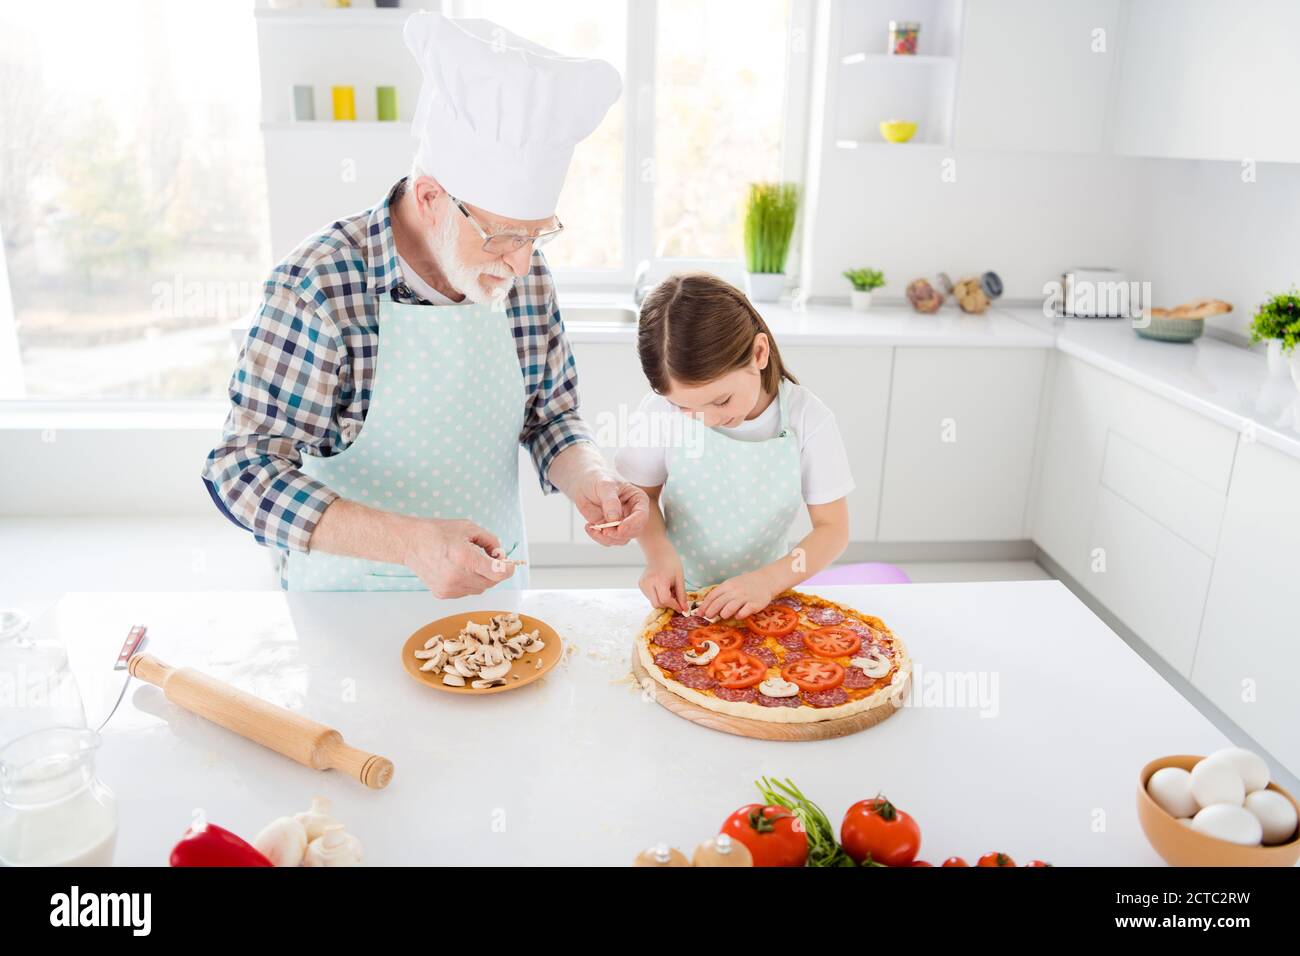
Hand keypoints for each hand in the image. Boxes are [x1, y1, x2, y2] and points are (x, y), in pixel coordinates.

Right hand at [401, 518, 515, 598]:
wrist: (410, 543)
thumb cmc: (438, 532)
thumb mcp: (469, 528)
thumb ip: (490, 541)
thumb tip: (501, 555)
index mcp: (466, 559)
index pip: (499, 574)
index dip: (508, 568)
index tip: (509, 564)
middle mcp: (458, 577)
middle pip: (491, 582)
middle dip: (494, 571)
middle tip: (489, 558)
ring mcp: (450, 588)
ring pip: (480, 589)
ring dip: (481, 577)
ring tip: (469, 562)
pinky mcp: (443, 594)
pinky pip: (466, 591)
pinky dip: (468, 582)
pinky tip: (458, 569)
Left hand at [574, 471, 648, 545]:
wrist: (584, 484)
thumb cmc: (597, 479)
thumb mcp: (604, 485)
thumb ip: (610, 501)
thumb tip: (614, 519)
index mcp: (638, 500)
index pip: (642, 515)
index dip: (632, 524)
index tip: (620, 528)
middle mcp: (633, 513)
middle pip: (634, 531)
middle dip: (619, 534)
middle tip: (604, 530)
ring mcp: (622, 523)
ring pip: (622, 539)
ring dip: (607, 538)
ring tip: (594, 527)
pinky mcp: (611, 530)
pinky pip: (609, 541)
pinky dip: (598, 538)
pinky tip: (589, 527)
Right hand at [639, 554, 687, 612]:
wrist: (659, 552)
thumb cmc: (671, 563)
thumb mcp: (680, 578)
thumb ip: (682, 595)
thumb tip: (684, 609)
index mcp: (659, 580)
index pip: (665, 600)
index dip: (674, 606)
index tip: (681, 608)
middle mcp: (648, 583)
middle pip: (657, 604)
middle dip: (668, 604)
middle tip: (675, 598)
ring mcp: (643, 584)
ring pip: (653, 602)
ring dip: (663, 601)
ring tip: (668, 590)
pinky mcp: (641, 585)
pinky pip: (650, 597)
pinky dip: (658, 596)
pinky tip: (662, 588)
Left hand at [697, 571, 775, 620]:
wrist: (765, 580)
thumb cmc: (745, 584)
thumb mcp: (731, 585)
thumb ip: (721, 594)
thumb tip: (707, 607)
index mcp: (727, 585)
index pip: (712, 596)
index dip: (704, 606)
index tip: (699, 614)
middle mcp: (735, 591)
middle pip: (718, 603)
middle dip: (711, 612)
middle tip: (708, 617)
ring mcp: (745, 597)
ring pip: (729, 608)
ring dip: (724, 613)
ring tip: (723, 615)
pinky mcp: (754, 604)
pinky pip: (744, 612)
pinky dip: (739, 615)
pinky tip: (738, 615)